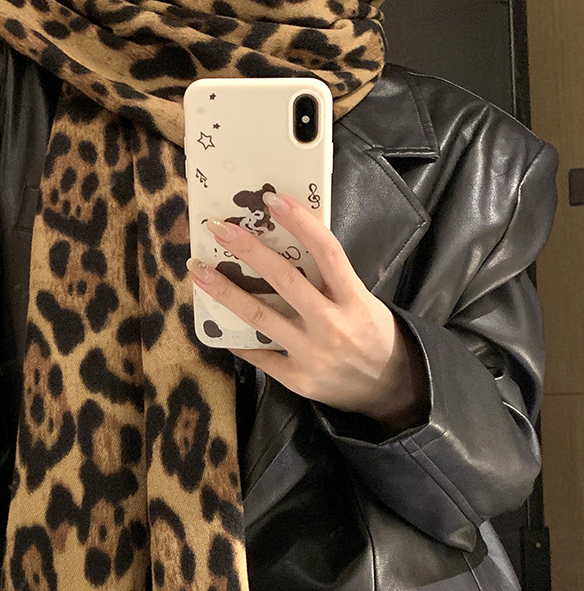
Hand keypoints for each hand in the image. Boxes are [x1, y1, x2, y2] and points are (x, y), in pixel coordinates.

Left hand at [185, 192, 428, 433]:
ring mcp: (312, 354)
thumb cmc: (373, 336)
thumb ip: (333, 280)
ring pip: (261, 317)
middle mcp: (332, 325)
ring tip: (200, 272)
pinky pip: (259, 355)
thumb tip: (291, 246)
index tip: (273, 200)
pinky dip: (237, 339)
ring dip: (226, 292)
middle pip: (285, 280)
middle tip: (219, 229)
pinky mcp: (297, 379)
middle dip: (248, 251)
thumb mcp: (365, 302)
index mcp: (354, 300)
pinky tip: (217, 323)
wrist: (391, 389)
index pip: (327, 253)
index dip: (301, 223)